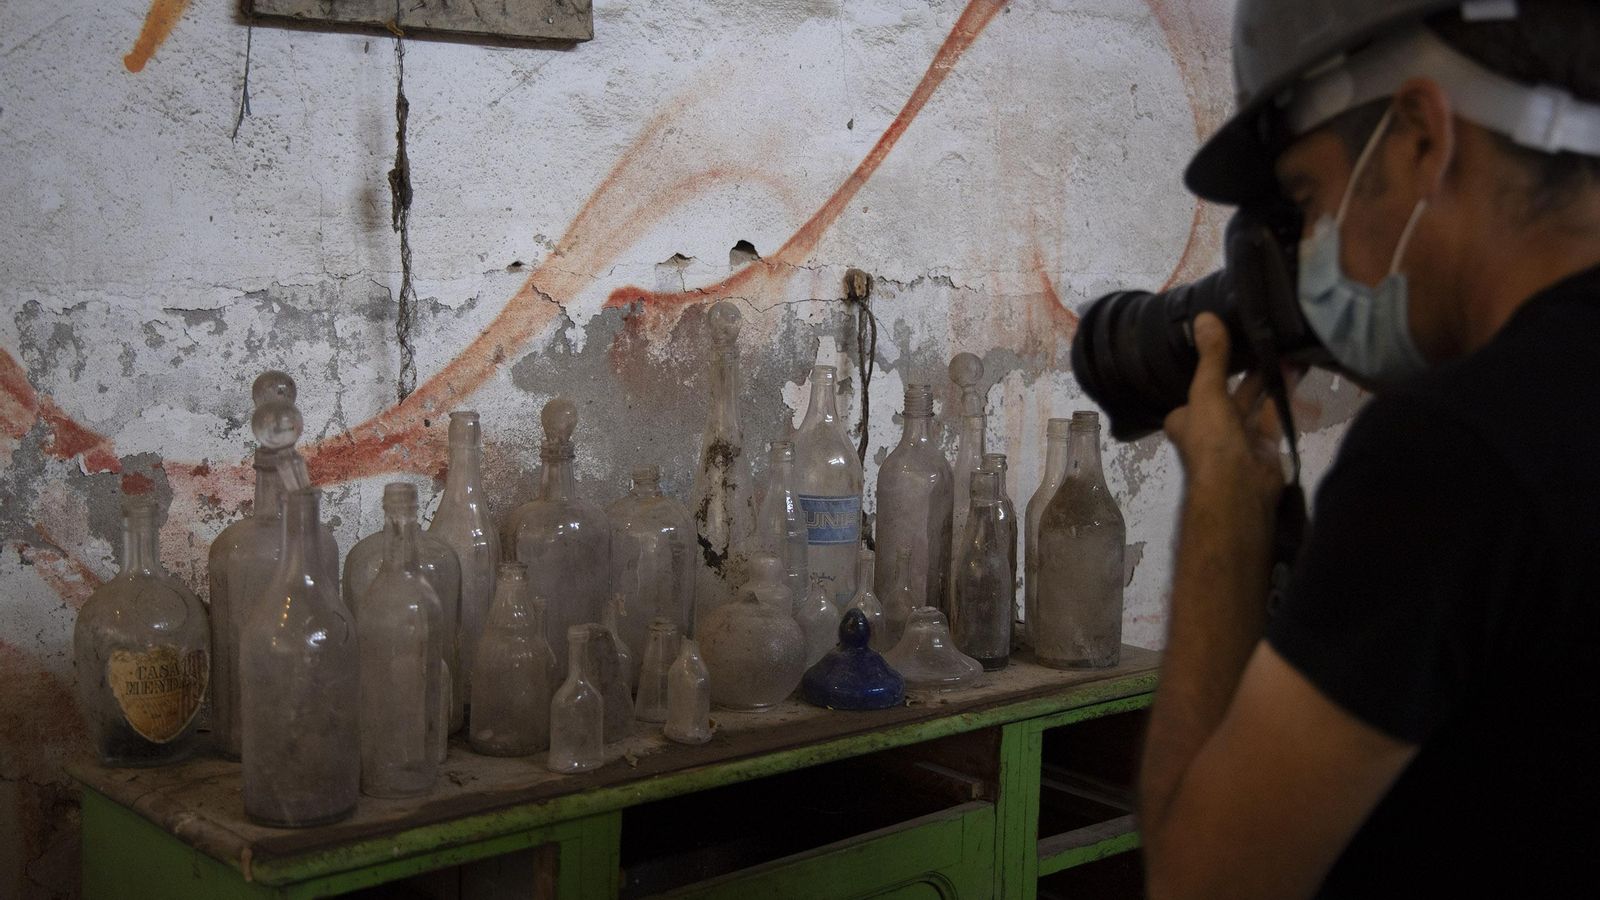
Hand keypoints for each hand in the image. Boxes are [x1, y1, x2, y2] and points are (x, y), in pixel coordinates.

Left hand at [1163, 313, 1287, 513]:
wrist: (1238, 489)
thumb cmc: (1211, 440)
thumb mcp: (1206, 393)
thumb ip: (1210, 358)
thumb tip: (1204, 316)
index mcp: (1186, 418)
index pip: (1195, 388)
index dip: (1208, 367)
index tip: (1224, 341)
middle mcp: (1210, 429)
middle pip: (1229, 393)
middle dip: (1246, 370)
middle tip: (1263, 337)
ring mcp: (1238, 439)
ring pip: (1254, 402)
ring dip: (1268, 379)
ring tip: (1285, 346)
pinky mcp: (1263, 447)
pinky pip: (1274, 415)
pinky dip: (1284, 397)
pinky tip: (1296, 372)